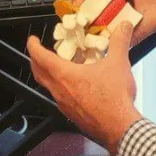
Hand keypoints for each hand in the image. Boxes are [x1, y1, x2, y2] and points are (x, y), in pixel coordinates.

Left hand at [28, 22, 140, 154]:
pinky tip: (74, 87)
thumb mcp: (118, 63)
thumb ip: (120, 42)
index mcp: (65, 75)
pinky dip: (60, 89)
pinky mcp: (72, 116)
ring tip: (57, 68)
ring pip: (48, 87)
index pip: (41, 57)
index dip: (33, 46)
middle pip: (38, 73)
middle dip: (35, 61)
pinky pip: (59, 99)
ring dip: (48, 76)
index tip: (32, 40)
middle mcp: (60, 91)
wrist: (120, 129)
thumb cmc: (114, 98)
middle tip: (38, 53)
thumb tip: (124, 26)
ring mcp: (64, 105)